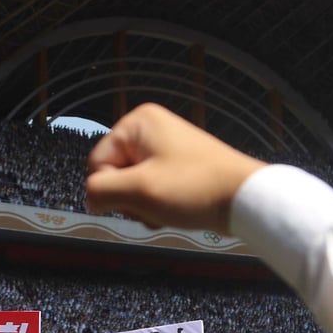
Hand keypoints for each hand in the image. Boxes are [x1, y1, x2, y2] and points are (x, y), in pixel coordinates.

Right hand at [86, 103, 263, 231]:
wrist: (243, 199)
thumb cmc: (197, 188)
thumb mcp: (138, 190)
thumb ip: (101, 192)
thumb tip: (89, 198)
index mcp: (138, 123)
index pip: (97, 163)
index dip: (111, 188)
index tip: (134, 197)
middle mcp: (151, 130)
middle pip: (115, 175)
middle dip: (130, 198)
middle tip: (154, 202)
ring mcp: (166, 150)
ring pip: (133, 187)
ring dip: (145, 206)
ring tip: (169, 207)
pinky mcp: (178, 168)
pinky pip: (152, 191)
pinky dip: (159, 205)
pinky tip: (176, 210)